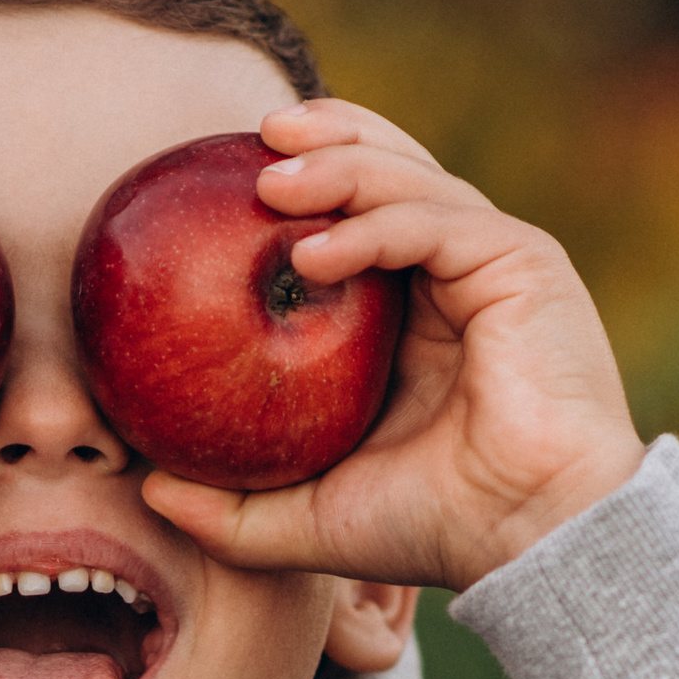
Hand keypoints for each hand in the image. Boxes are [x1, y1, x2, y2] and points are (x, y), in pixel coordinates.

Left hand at [138, 101, 644, 594]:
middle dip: (324, 139)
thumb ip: (233, 505)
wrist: (532, 539)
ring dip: (338, 167)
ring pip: (411, 180)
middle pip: (388, 170)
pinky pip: (435, 221)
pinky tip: (315, 251)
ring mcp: (495, 262)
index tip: (228, 179)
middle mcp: (458, 274)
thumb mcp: (309, 518)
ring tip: (268, 181)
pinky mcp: (523, 264)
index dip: (305, 180)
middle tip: (253, 138)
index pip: (359, 215)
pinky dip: (374, 226)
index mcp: (417, 313)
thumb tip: (147, 490)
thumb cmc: (435, 529)